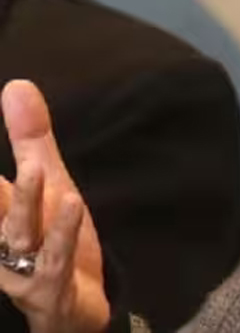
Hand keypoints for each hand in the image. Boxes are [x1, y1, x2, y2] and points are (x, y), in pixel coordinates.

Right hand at [0, 80, 109, 332]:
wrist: (77, 310)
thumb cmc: (55, 244)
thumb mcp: (50, 185)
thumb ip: (30, 139)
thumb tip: (17, 84)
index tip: (10, 161)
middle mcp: (2, 242)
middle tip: (15, 167)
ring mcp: (23, 270)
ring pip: (18, 235)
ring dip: (25, 204)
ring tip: (37, 169)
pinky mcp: (52, 289)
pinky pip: (54, 262)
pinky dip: (62, 235)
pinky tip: (73, 206)